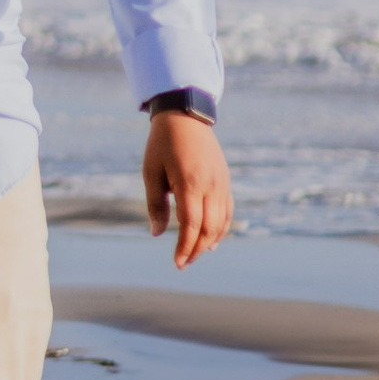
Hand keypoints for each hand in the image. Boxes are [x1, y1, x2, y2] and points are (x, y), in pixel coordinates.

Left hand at [142, 109, 230, 267]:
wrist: (185, 116)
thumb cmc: (162, 144)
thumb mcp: (151, 172)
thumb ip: (156, 204)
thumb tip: (156, 233)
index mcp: (189, 183)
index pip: (191, 225)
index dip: (185, 247)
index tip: (177, 263)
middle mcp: (210, 186)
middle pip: (209, 228)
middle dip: (196, 249)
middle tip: (184, 263)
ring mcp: (221, 183)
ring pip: (221, 222)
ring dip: (209, 242)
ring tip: (195, 254)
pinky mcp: (225, 181)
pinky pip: (227, 211)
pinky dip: (221, 228)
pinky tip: (212, 241)